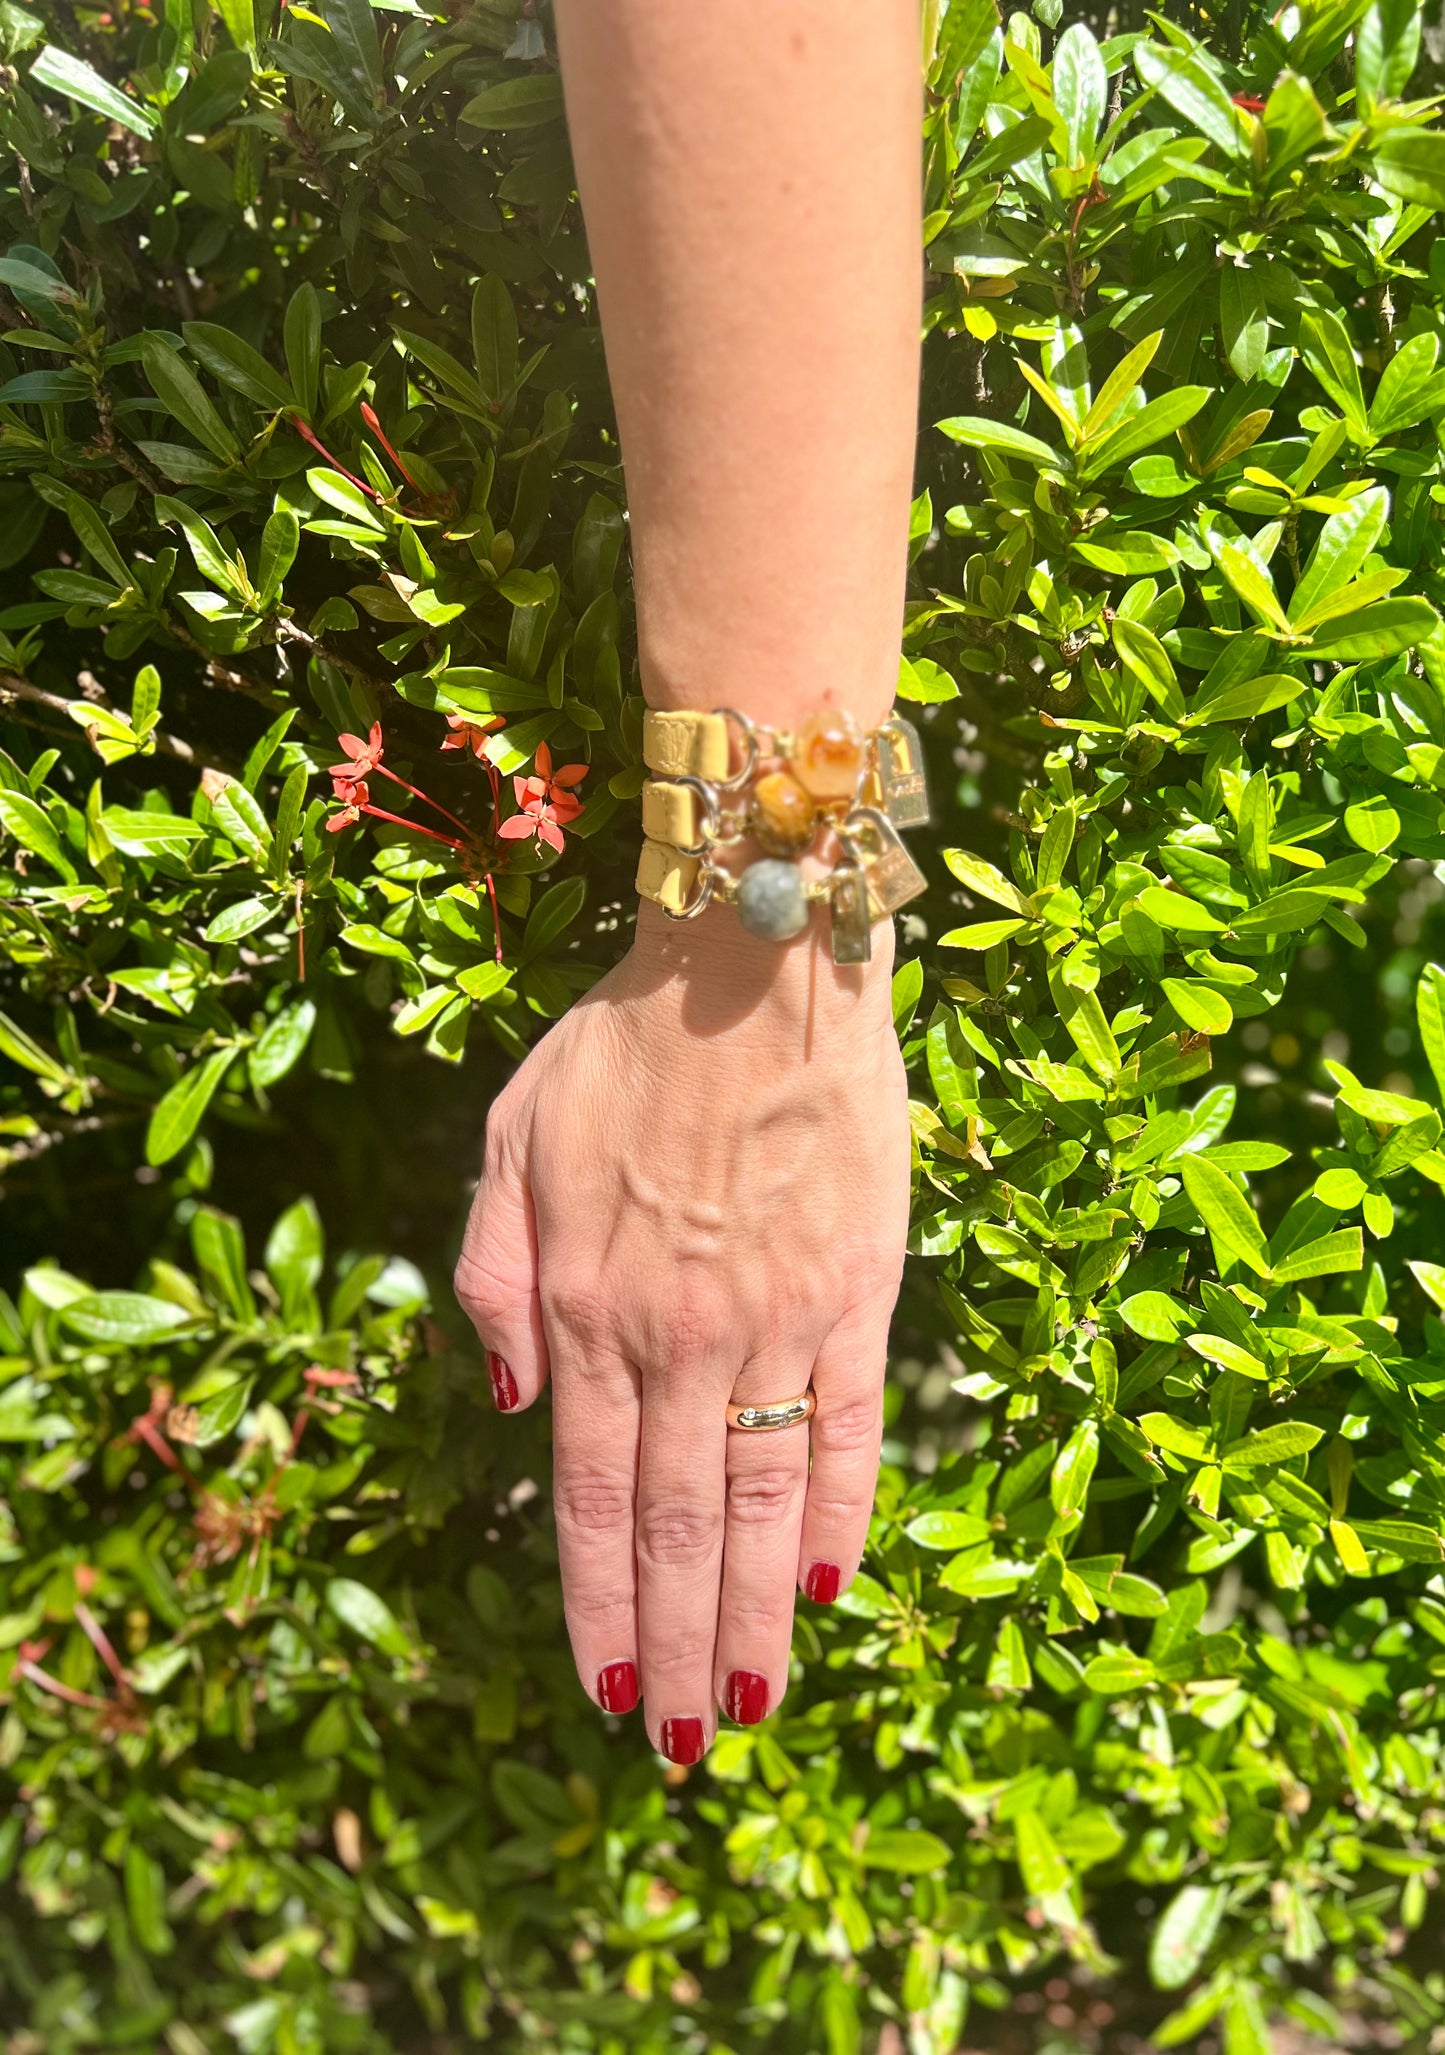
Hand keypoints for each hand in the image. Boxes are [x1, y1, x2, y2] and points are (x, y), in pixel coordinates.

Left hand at [454, 902, 909, 1759]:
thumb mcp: (505, 1142)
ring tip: (756, 1710)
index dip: (598, 1606)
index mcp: (585, 1309)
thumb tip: (509, 1410)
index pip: (586, 1498)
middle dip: (678, 1649)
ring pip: (762, 1503)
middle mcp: (678, 1337)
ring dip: (755, 1616)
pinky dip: (841, 1513)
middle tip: (685, 1748)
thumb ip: (492, 1282)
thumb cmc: (621, 1047)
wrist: (754, 961)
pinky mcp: (857, 1290)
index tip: (609, 1692)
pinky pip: (847, 1425)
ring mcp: (774, 1319)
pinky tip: (834, 1589)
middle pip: (676, 1527)